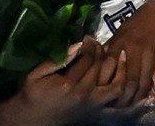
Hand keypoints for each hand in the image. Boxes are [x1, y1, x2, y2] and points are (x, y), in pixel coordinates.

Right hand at [8, 36, 126, 124]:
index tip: (86, 37)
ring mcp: (92, 103)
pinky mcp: (97, 108)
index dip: (88, 44)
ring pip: (112, 80)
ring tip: (112, 50)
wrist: (33, 120)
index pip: (86, 58)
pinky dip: (122, 78)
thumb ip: (56, 60)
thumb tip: (77, 45)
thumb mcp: (36, 74)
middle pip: (100, 66)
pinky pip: (115, 92)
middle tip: (95, 41)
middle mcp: (83, 94)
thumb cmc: (32, 94)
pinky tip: (122, 64)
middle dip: (99, 49)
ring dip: (115, 62)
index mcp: (67, 85)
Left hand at [103, 0, 154, 119]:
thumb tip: (96, 61)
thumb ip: (112, 47)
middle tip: (115, 109)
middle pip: (123, 83)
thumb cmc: (144, 18)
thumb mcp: (123, 30)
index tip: (98, 96)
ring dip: (134, 101)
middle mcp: (131, 52)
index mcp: (118, 43)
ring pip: (140, 87)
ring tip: (130, 111)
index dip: (101, 85)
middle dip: (119, 100)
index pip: (106, 69)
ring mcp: (148, 57)